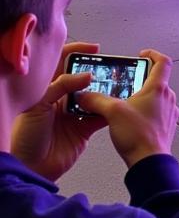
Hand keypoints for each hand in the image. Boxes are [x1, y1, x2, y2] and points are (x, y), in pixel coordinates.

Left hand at [10, 42, 107, 181]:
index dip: (77, 52)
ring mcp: (74, 113)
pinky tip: (115, 107)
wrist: (30, 167)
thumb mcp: (39, 105)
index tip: (93, 49)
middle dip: (97, 72)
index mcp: (47, 89)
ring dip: (105, 92)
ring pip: (95, 97)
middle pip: (83, 79)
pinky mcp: (84, 129)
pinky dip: (109, 112)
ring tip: (115, 87)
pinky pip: (101, 116)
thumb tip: (86, 74)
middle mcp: (62, 99)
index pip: (63, 63)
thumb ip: (62, 86)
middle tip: (109, 68)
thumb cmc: (25, 137)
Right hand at [75, 49, 177, 169]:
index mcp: (158, 88)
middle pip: (157, 80)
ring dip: (142, 97)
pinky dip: (145, 111)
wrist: (149, 161)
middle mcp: (167, 98)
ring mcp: (169, 112)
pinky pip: (157, 112)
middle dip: (140, 80)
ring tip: (125, 103)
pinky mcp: (166, 126)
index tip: (141, 55)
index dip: (152, 54)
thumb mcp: (112, 112)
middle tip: (126, 83)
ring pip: (156, 97)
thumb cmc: (138, 135)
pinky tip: (131, 120)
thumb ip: (96, 100)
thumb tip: (84, 95)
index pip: (163, 62)